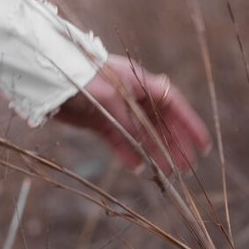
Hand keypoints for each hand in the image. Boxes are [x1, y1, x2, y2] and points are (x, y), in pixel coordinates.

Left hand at [51, 56, 210, 173]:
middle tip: (188, 168)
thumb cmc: (80, 75)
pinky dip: (128, 154)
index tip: (203, 145)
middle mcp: (130, 96)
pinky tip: (138, 169)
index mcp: (137, 81)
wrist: (45, 74)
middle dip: (175, 143)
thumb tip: (144, 148)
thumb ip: (128, 122)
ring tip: (169, 174)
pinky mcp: (98, 122)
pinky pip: (119, 141)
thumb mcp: (108, 97)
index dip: (189, 123)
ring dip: (155, 153)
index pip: (172, 102)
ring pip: (141, 134)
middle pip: (160, 122)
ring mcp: (115, 110)